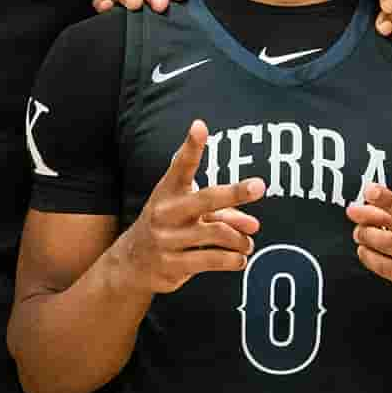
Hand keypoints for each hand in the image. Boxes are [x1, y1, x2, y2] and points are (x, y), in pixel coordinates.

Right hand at [107, 120, 264, 294]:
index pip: (181, 165)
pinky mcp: (172, 265)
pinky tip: (239, 260)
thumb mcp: (190, 214)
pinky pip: (214, 260)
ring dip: (241, 240)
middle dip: (234, 192)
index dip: (191, 146)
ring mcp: (167, 240)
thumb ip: (223, 214)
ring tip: (247, 244)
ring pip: (218, 234)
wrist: (131, 264)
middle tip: (259, 186)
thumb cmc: (169, 228)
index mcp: (168, 191)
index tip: (200, 126)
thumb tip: (254, 225)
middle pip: (206, 199)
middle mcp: (166, 212)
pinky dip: (234, 260)